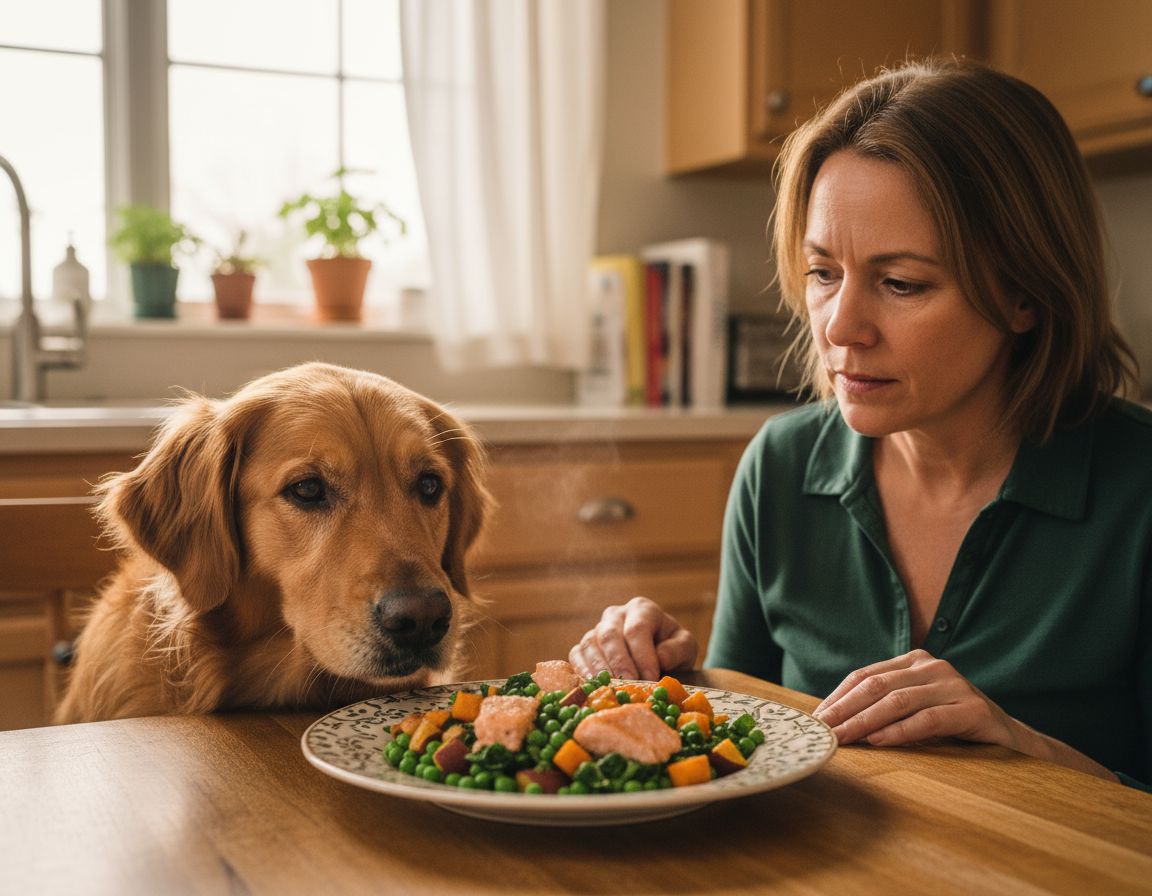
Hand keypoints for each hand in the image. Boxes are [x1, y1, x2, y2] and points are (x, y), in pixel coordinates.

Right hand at [568, 596, 698, 680]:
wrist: (658, 655)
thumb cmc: (671, 649)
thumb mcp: (685, 647)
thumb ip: (677, 649)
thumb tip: (660, 657)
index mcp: (642, 609)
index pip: (637, 629)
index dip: (642, 655)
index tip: (650, 678)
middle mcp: (616, 615)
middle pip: (610, 635)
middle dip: (619, 662)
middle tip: (628, 684)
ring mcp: (597, 629)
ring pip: (590, 643)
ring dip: (599, 668)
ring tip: (610, 687)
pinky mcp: (584, 647)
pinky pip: (576, 654)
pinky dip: (581, 670)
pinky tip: (592, 686)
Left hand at [812, 649, 1022, 749]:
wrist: (1009, 735)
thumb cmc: (952, 721)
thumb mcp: (915, 706)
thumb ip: (883, 705)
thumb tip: (834, 721)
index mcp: (913, 661)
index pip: (865, 676)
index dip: (838, 697)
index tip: (816, 719)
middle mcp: (932, 667)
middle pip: (876, 687)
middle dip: (844, 710)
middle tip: (822, 731)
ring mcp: (953, 685)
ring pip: (897, 701)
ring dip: (864, 722)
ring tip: (843, 738)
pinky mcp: (972, 708)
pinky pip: (928, 719)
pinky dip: (900, 731)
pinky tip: (879, 741)